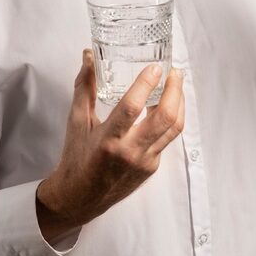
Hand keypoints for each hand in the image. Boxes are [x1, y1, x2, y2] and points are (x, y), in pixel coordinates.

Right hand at [37, 50, 184, 230]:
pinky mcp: (152, 167)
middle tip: (174, 72)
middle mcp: (130, 152)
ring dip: (179, 103)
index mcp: (108, 140)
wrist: (80, 197)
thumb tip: (88, 57)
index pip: (132, 108)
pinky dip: (170, 119)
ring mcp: (145, 161)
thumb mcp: (76, 122)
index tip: (156, 67)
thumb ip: (85, 88)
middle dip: (175, 91)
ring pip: (173, 129)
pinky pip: (167, 139)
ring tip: (176, 85)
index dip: (146, 85)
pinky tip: (167, 106)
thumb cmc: (76, 158)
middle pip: (165, 118)